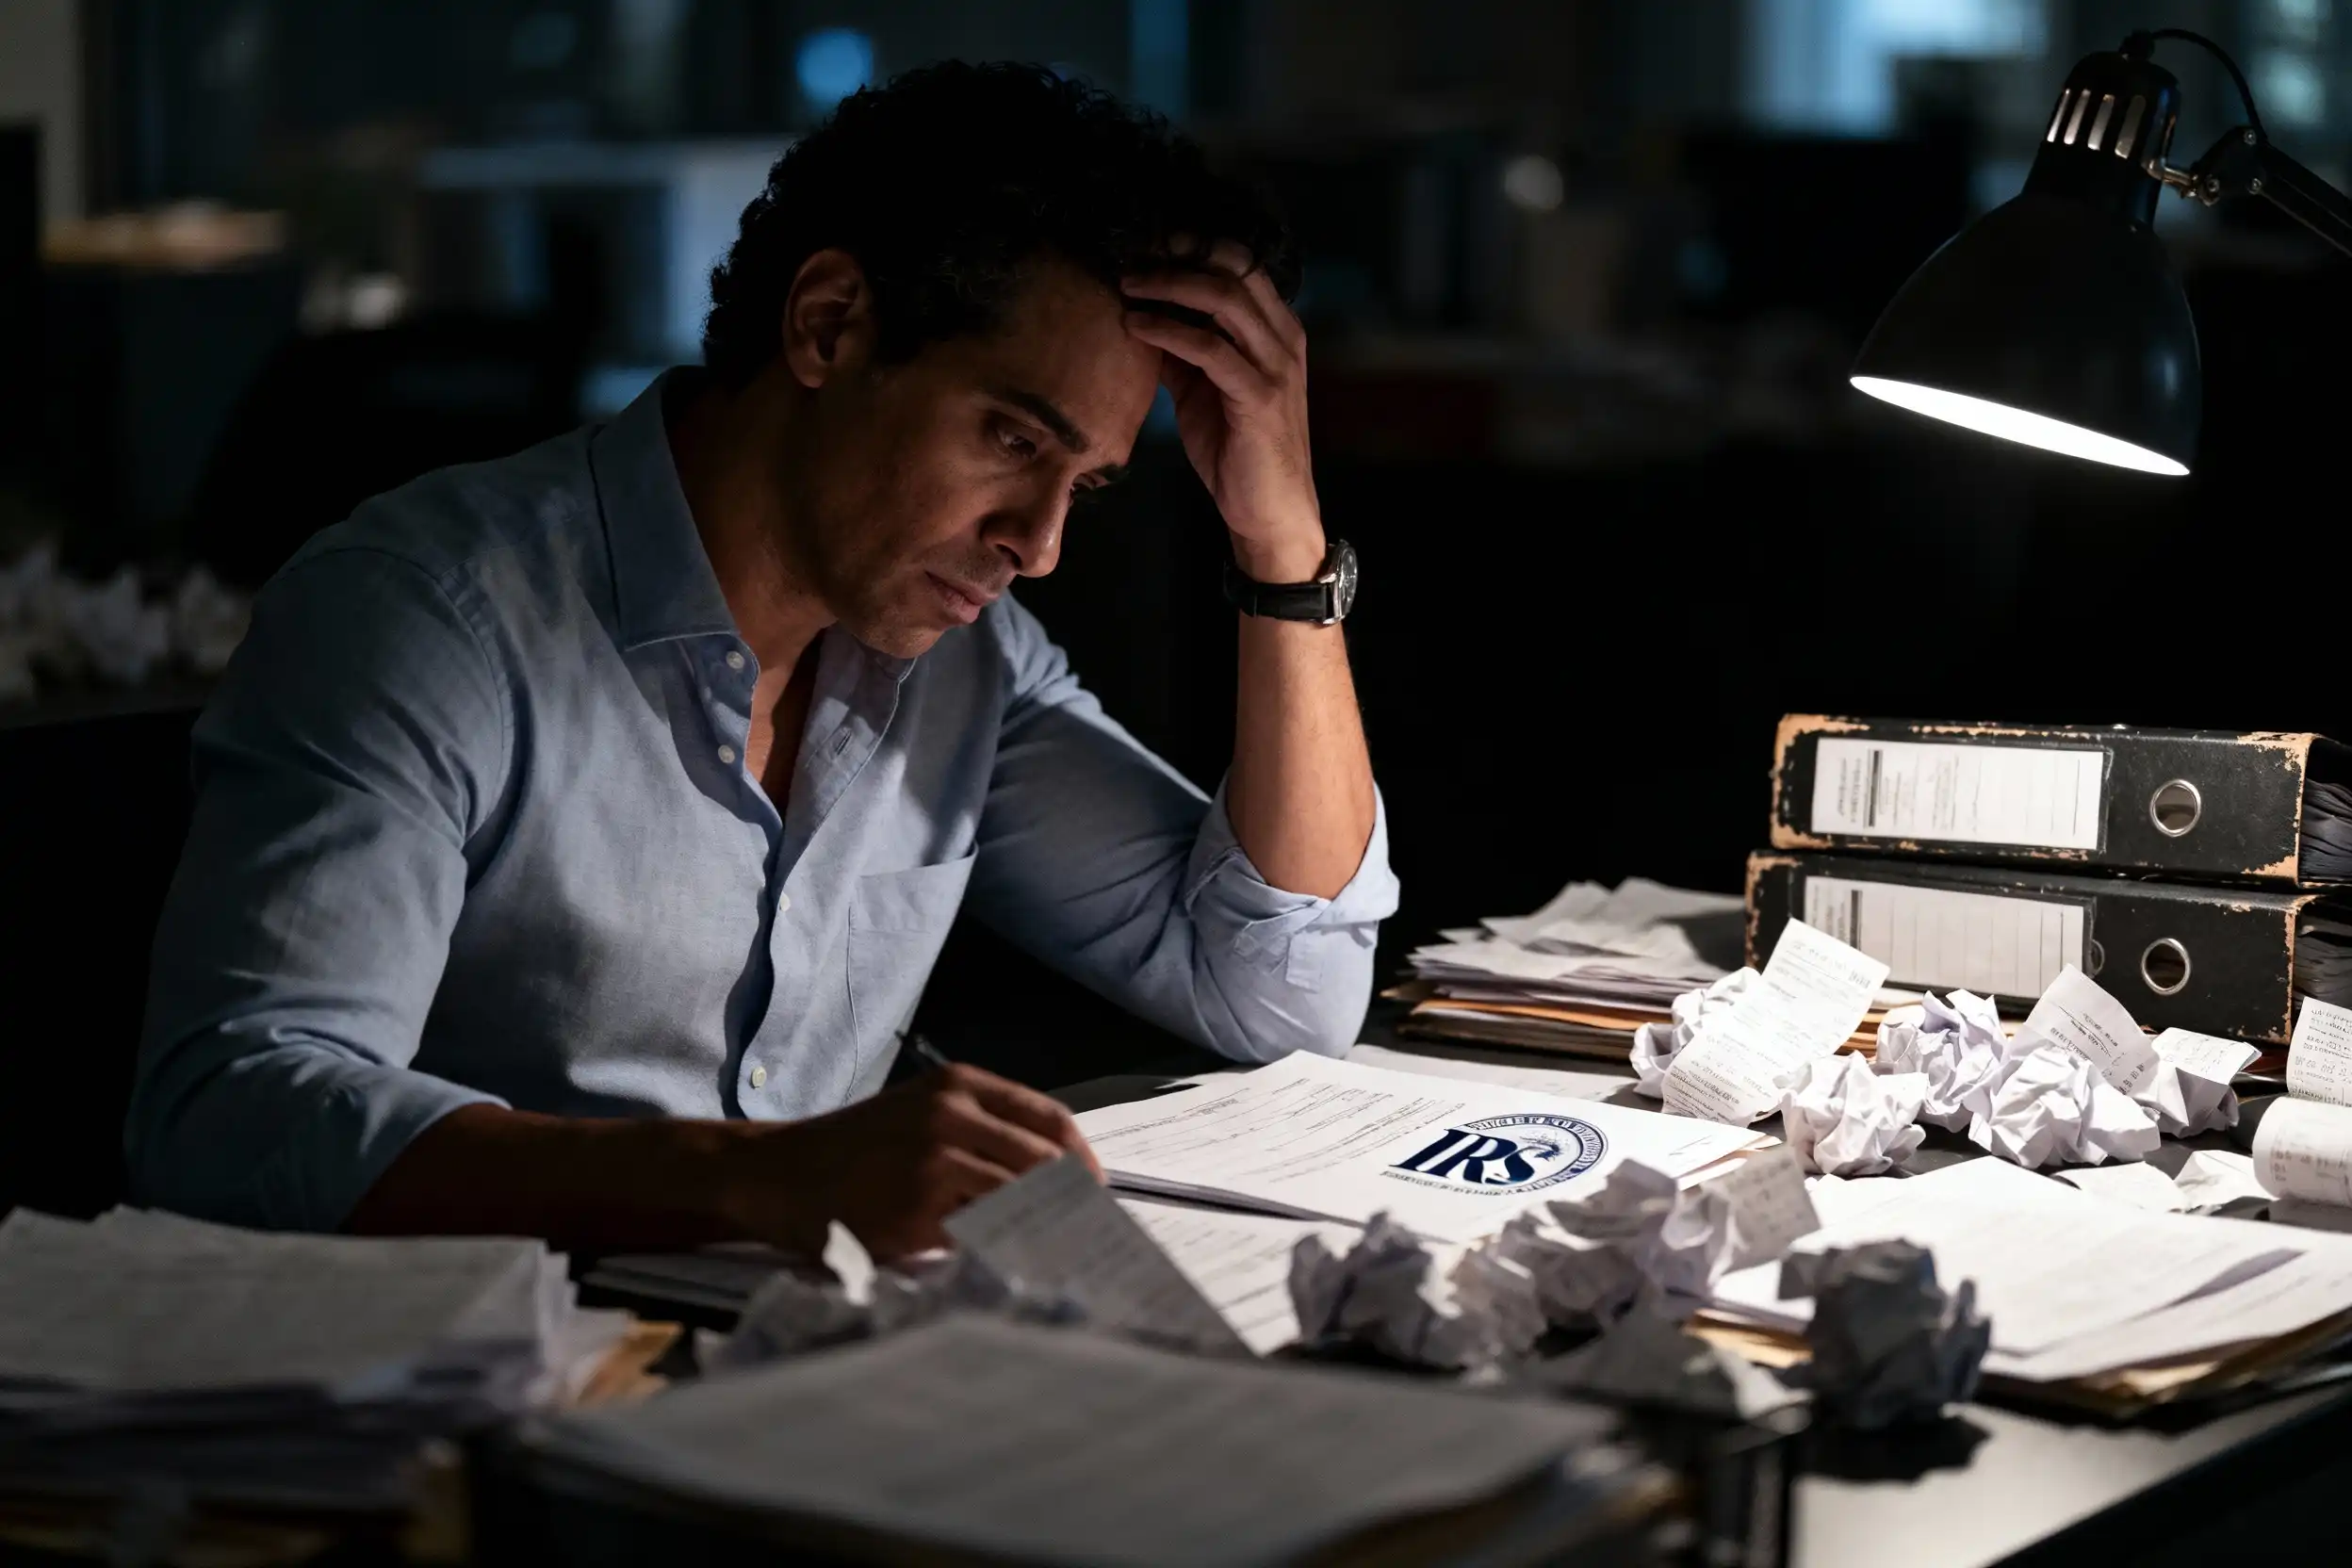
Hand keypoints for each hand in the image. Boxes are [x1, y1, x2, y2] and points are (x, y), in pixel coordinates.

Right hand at [725, 1063, 1101, 1258]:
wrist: (778, 1172)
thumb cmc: (857, 1150)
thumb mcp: (921, 1115)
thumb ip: (982, 1134)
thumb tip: (1056, 1183)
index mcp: (960, 1086)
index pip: (1052, 1121)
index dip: (1083, 1163)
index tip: (1096, 1194)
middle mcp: (952, 1115)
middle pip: (1047, 1164)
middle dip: (1074, 1203)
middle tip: (1087, 1235)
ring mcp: (935, 1160)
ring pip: (1019, 1200)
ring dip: (1043, 1230)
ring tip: (1056, 1254)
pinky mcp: (916, 1209)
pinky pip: (980, 1234)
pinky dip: (1002, 1250)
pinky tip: (1008, 1264)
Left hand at [1123, 242, 1326, 582]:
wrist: (1267, 510)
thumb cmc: (1236, 450)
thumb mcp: (1203, 389)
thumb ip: (1182, 350)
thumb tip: (1138, 316)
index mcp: (1276, 330)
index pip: (1241, 264)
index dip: (1195, 246)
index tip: (1149, 245)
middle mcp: (1283, 339)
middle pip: (1234, 268)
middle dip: (1179, 255)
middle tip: (1132, 259)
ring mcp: (1275, 366)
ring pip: (1225, 299)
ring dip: (1169, 285)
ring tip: (1127, 285)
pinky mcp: (1259, 397)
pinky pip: (1210, 349)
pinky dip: (1168, 331)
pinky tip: (1136, 327)